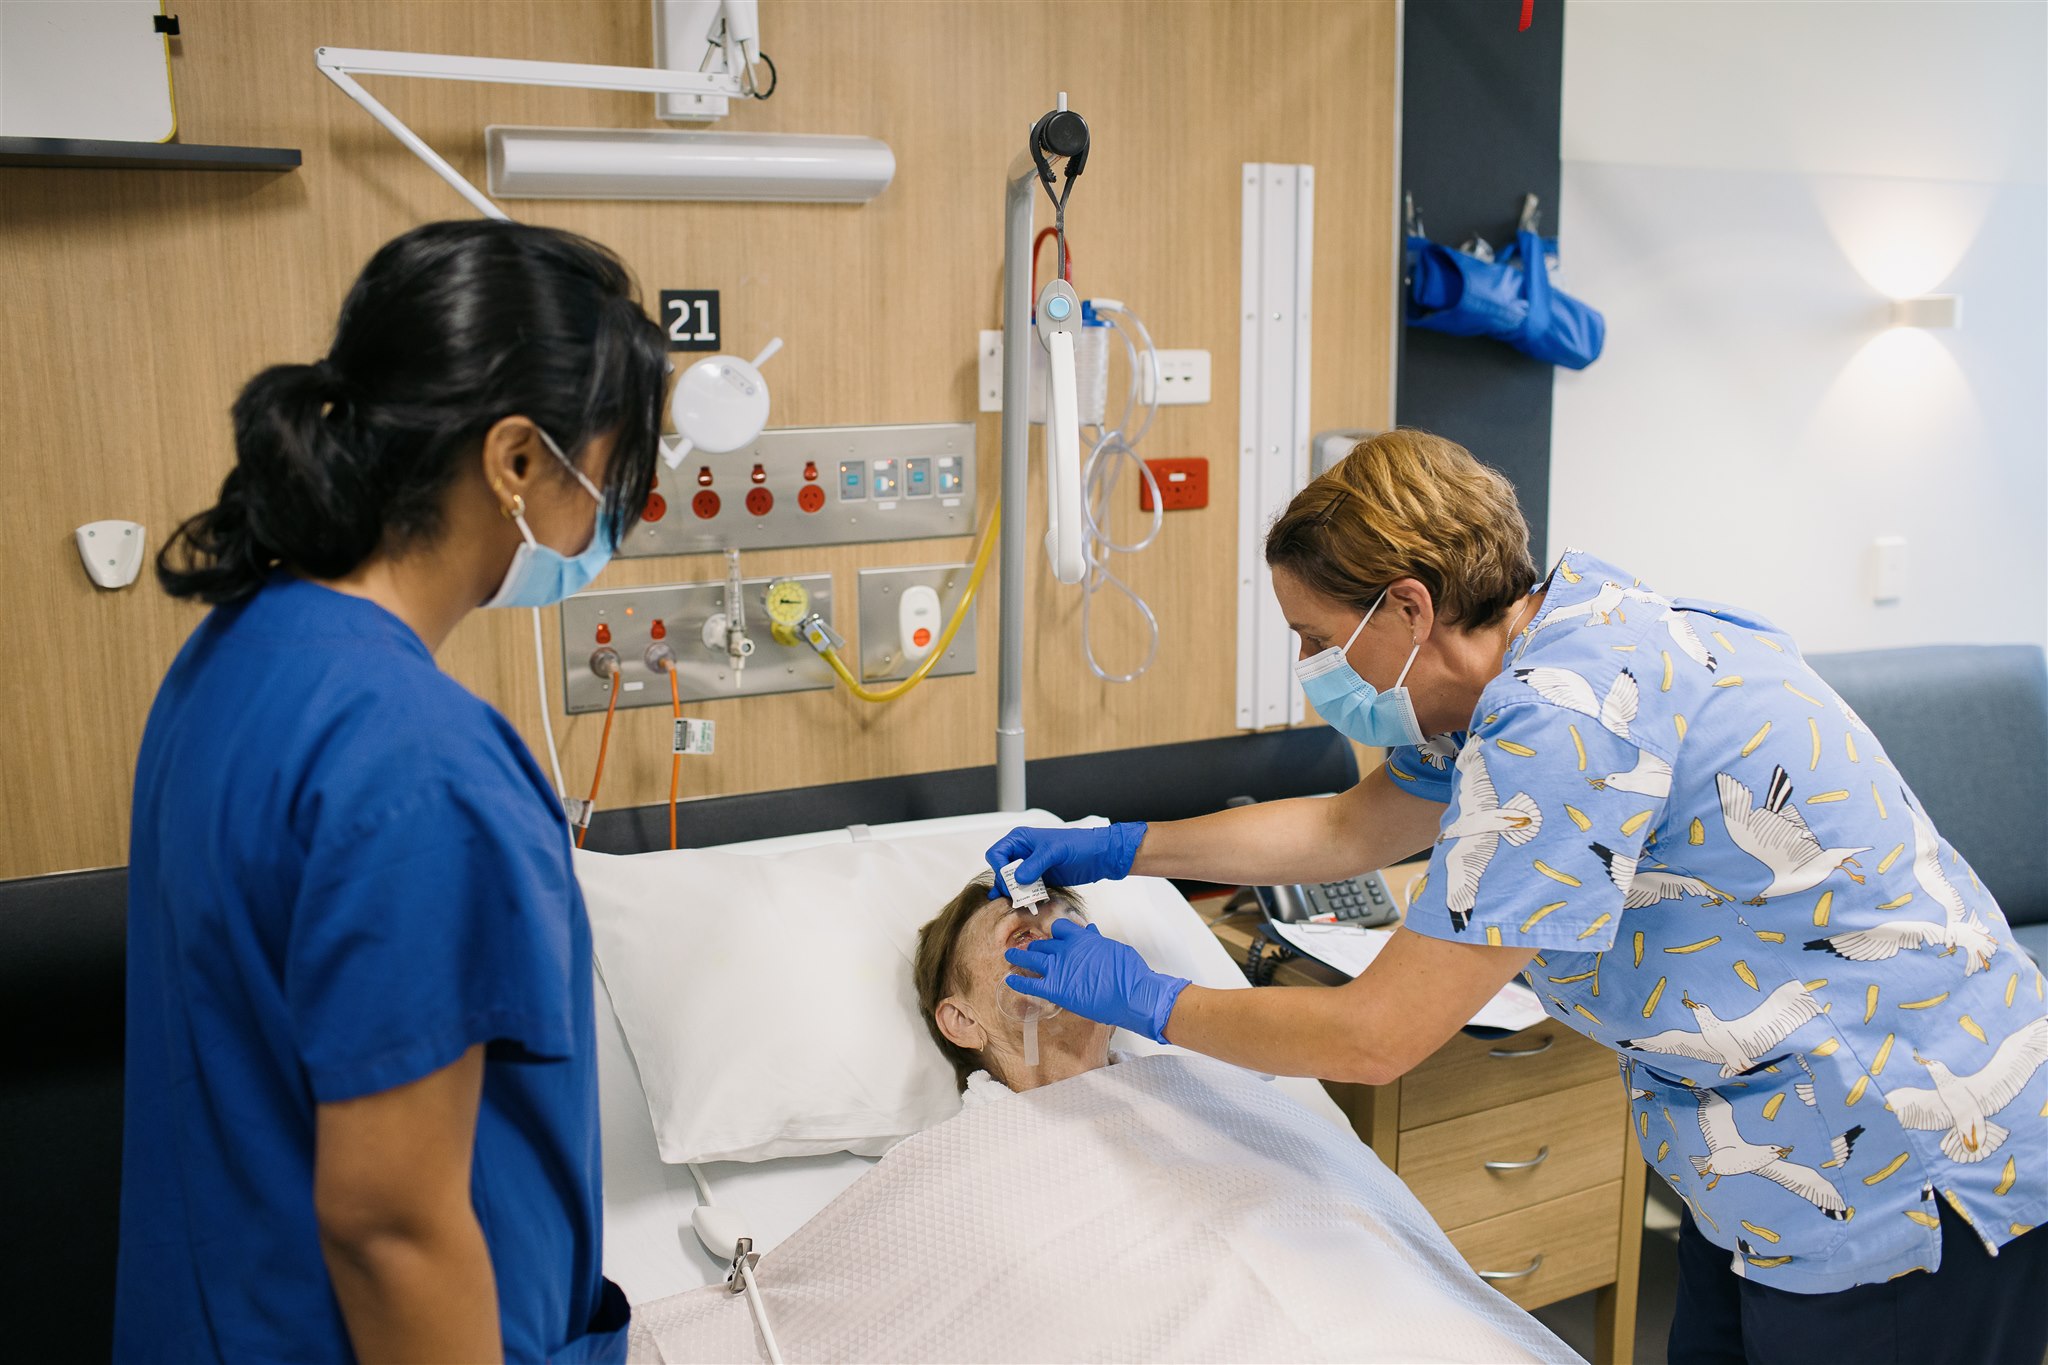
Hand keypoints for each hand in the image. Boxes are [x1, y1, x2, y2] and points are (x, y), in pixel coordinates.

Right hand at [983, 822, 1147, 897]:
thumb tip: (1018, 879)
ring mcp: (1030, 866)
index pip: (996, 854)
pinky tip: (1023, 904)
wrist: (1100, 856)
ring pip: (1011, 882)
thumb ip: (1036, 863)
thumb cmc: (1080, 845)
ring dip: (1014, 894)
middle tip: (1017, 896)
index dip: (1000, 868)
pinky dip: (1023, 897)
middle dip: (1006, 884)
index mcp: (1020, 839)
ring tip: (1020, 903)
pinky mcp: (1039, 878)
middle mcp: (1022, 852)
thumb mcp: (1056, 851)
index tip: (1011, 880)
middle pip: (1002, 871)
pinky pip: (1025, 889)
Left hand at [1004, 919, 1189, 1043]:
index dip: (1055, 933)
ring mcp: (1059, 969)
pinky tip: (1010, 979)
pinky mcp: (1056, 989)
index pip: (1059, 928)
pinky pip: (1031, 983)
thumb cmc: (1128, 972)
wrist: (1132, 994)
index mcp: (1081, 938)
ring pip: (1032, 958)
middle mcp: (1066, 950)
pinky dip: (1019, 981)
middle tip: (1028, 949)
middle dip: (1035, 946)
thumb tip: (1089, 930)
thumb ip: (1096, 940)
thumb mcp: (1113, 948)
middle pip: (1043, 944)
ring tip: (1010, 956)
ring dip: (1019, 956)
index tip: (1051, 937)